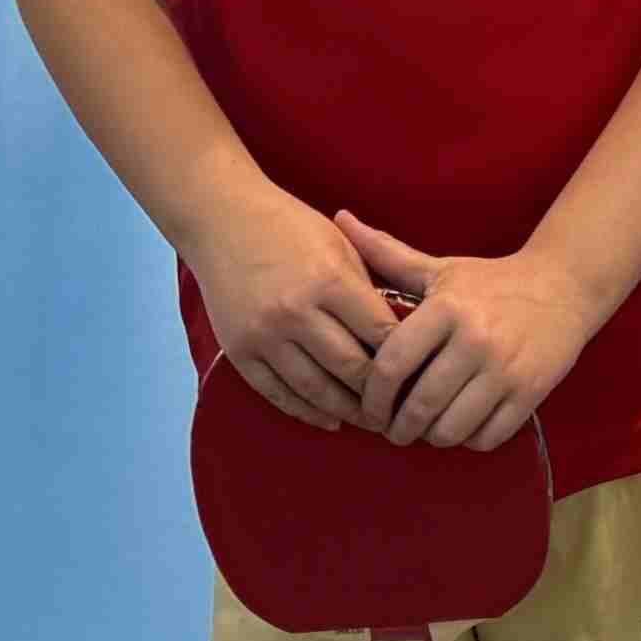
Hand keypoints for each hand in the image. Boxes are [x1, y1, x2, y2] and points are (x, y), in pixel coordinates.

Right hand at [189, 186, 399, 430]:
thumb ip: (367, 289)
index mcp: (329, 280)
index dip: (404, 360)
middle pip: (351, 369)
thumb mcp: (339, 244)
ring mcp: (264, 335)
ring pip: (315, 389)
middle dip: (380, 395)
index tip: (418, 375)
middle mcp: (296, 311)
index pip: (380, 335)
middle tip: (400, 409)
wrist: (222, 218)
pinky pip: (277, 393)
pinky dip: (306, 412)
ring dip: (346, 411)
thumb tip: (397, 337)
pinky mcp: (240, 350)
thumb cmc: (289, 226)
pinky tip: (328, 419)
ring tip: (369, 421)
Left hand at [339, 213, 599, 451]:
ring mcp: (506, 369)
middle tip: (392, 431)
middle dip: (398, 427)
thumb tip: (340, 219)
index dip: (372, 396)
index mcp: (447, 308)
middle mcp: (476, 339)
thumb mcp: (439, 269)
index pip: (392, 364)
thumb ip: (387, 253)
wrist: (563, 287)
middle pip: (420, 405)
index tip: (369, 408)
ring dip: (432, 437)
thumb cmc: (491, 281)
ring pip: (452, 428)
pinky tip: (462, 426)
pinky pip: (487, 436)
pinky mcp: (530, 392)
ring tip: (426, 430)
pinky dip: (468, 440)